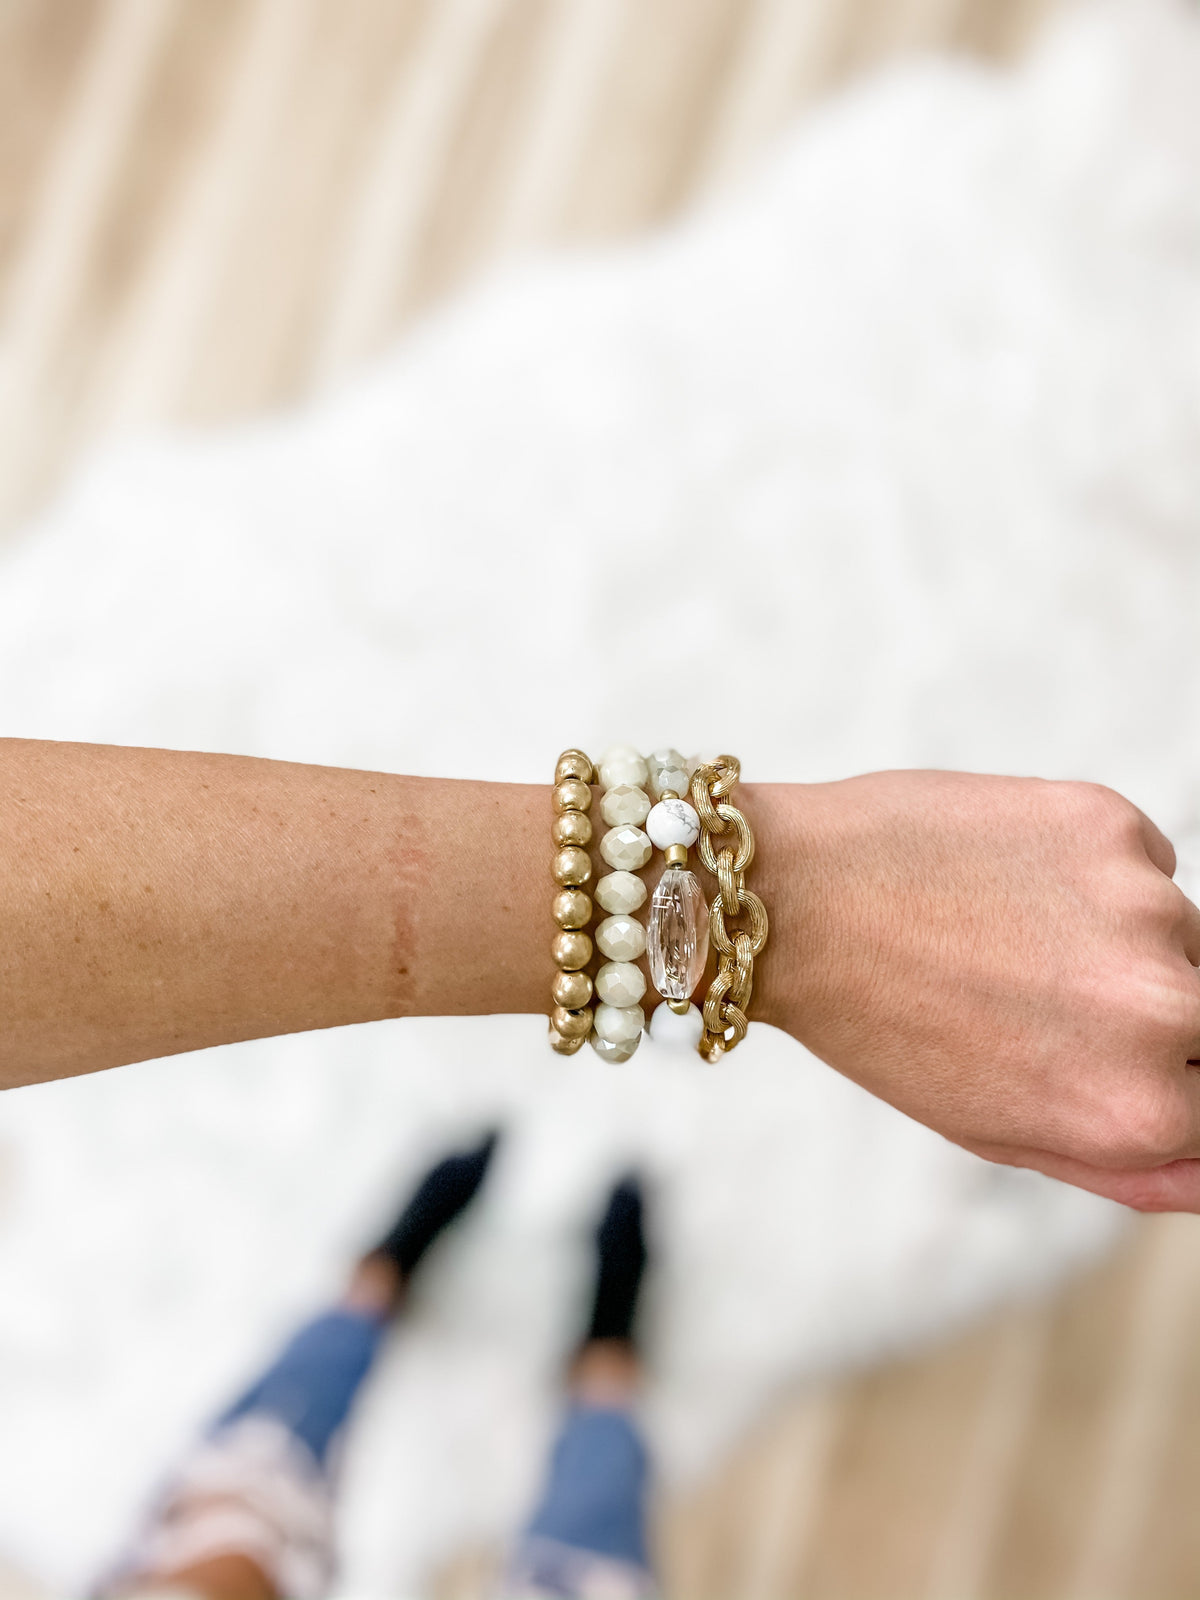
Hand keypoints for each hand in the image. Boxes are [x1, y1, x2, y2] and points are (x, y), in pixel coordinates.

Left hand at [766, 771, 1199, 1210]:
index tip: (1090, 1050)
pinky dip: (1091, 874)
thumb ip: (1127, 1166)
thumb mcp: (995, 1128)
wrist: (793, 900)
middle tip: (1042, 990)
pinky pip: (1142, 861)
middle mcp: (1161, 1010)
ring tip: (1005, 932)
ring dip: (1116, 937)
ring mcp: (1143, 906)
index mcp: (1137, 1110)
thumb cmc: (881, 1024)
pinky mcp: (1111, 824)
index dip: (1158, 1080)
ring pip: (1178, 931)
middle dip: (1145, 1010)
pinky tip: (1005, 881)